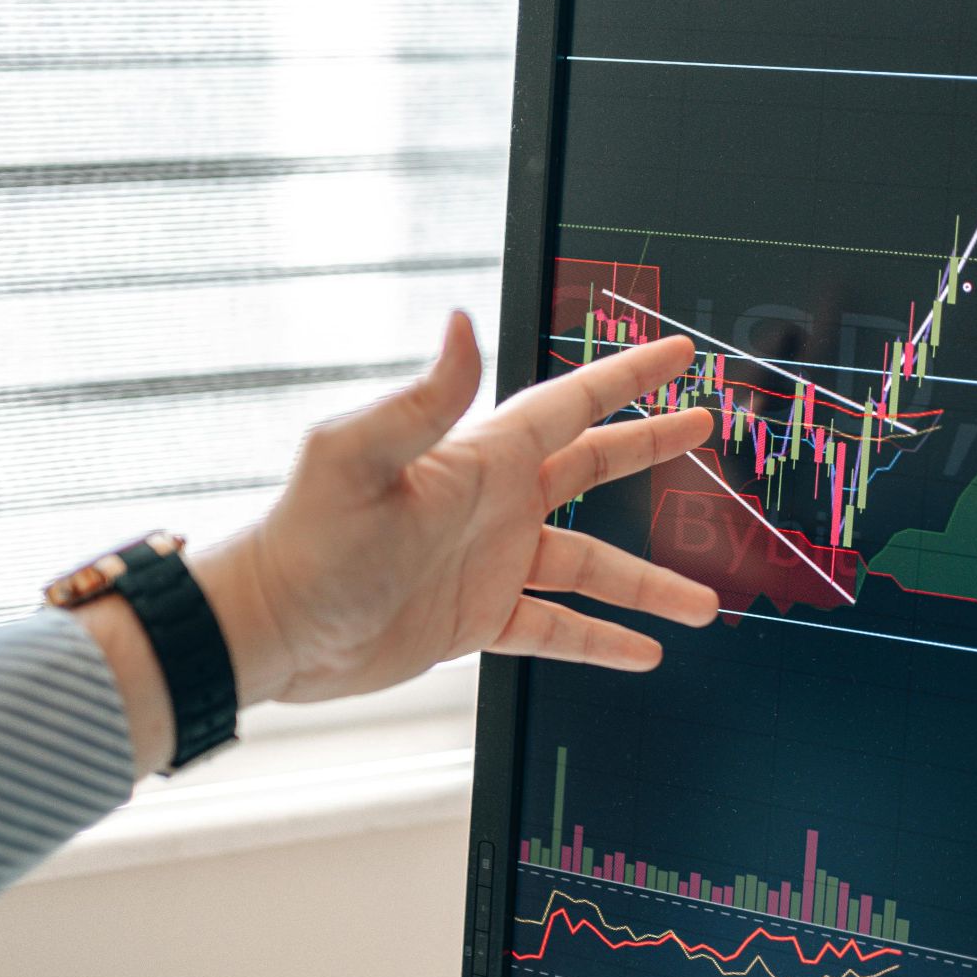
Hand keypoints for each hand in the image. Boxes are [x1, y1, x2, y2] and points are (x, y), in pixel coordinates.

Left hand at [192, 311, 719, 705]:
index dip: (626, 379)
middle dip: (651, 448)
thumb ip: (423, 400)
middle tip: (704, 428)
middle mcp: (495, 504)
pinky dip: (600, 641)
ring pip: (591, 567)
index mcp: (480, 458)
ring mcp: (490, 562)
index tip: (676, 354)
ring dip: (648, 584)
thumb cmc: (305, 540)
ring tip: (705, 603)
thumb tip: (463, 323)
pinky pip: (556, 628)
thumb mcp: (361, 460)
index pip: (571, 406)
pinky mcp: (477, 618)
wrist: (271, 628)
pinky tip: (642, 654)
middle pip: (593, 469)